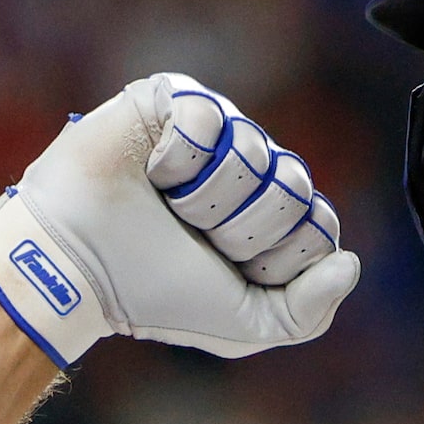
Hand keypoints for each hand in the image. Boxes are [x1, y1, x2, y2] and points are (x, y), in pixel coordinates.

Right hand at [0, 72, 359, 365]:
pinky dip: (177, 159)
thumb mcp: (242, 325)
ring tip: (162, 206)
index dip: (275, 259)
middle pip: (296, 190)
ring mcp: (215, 130)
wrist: (74, 267)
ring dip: (203, 200)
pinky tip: (148, 172)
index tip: (223, 270)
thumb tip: (350, 264)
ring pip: (255, 155)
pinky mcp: (174, 98)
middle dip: (241, 231)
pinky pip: (211, 118)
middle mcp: (249, 169)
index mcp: (268, 216)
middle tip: (190, 238)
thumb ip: (307, 312)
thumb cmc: (150, 292)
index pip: (317, 226)